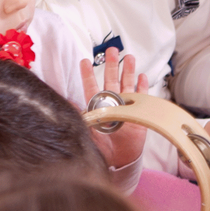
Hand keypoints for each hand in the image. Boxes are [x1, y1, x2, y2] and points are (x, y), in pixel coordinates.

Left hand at [80, 52, 147, 170]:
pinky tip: (142, 76)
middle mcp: (112, 104)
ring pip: (127, 85)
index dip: (88, 75)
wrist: (121, 160)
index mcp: (97, 108)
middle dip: (111, 65)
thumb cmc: (103, 149)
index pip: (91, 88)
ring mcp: (126, 107)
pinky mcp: (139, 114)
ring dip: (127, 71)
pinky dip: (142, 87)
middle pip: (111, 80)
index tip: (84, 61)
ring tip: (128, 57)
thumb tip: (67, 103)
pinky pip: (142, 97)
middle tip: (112, 50)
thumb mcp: (88, 134)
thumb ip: (80, 117)